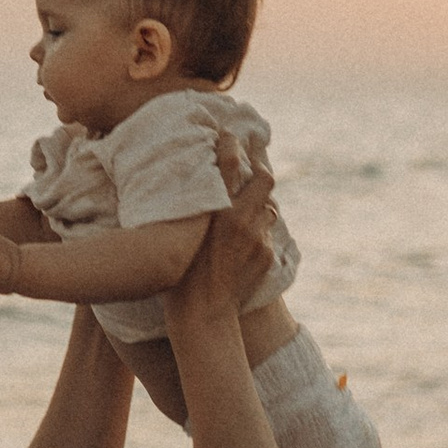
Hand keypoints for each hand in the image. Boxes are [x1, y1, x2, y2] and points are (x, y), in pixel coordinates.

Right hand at [161, 150, 278, 337]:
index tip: (228, 134)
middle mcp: (242, 221)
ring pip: (267, 206)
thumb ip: (198, 207)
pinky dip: (256, 226)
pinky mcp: (266, 255)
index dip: (230, 144)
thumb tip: (205, 184)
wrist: (203, 314)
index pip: (231, 164)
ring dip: (259, 199)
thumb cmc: (180, 275)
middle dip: (258, 161)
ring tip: (245, 196)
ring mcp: (258, 239)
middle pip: (264, 178)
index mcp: (218, 212)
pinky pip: (265, 231)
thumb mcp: (181, 234)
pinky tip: (244, 232)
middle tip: (251, 148)